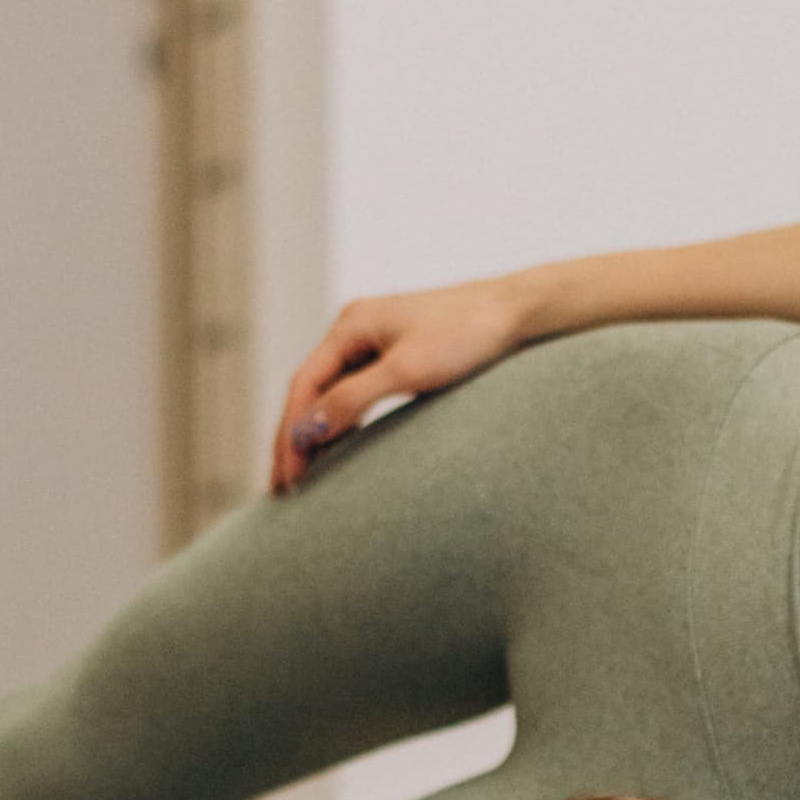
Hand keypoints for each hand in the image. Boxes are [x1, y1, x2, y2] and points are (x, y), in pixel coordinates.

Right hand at [269, 279, 533, 490]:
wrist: (518, 312)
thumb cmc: (468, 335)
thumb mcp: (406, 371)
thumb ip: (353, 399)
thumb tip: (305, 430)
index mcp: (349, 325)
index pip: (303, 386)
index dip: (290, 435)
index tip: (288, 478)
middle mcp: (355, 327)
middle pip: (309, 389)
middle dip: (293, 438)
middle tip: (280, 487)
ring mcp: (376, 338)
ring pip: (330, 391)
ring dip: (313, 431)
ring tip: (301, 474)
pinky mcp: (398, 351)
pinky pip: (354, 390)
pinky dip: (340, 420)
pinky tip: (339, 445)